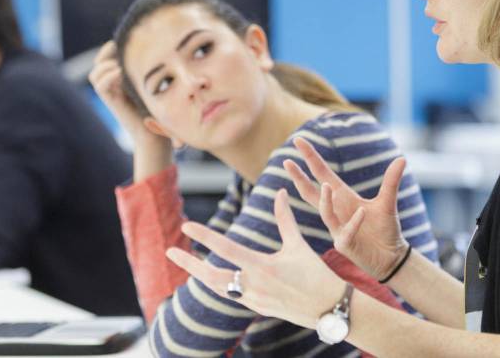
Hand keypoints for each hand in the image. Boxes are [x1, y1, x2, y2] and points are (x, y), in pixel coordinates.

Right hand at [88, 41, 169, 149]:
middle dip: (109, 52)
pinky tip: (122, 73)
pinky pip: (100, 85)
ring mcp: (110, 93)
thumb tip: (156, 42)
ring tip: (122, 64)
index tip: (131, 40)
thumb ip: (148, 65)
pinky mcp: (111, 102)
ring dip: (106, 64)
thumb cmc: (161, 107)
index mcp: (121, 76)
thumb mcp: (154, 80)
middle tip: (123, 48)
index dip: (114, 46)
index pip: (109, 54)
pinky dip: (109, 77)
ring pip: (95, 73)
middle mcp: (112, 84)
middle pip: (99, 61)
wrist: (155, 133)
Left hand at [166, 189, 346, 329]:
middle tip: (170, 250)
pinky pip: (231, 295)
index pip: (226, 248)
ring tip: (186, 262)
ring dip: (200, 275)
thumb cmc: (316, 273)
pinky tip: (211, 276)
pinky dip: (219, 284)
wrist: (330, 308)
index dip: (204, 236)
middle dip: (189, 264)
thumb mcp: (299, 244)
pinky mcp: (257, 308)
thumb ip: (285, 218)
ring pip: (217, 287)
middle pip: (211, 276)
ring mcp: (253, 300)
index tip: (187, 226)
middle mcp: (254, 285)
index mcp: (263, 266)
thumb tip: (280, 191)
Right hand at [284, 137, 409, 280]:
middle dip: (299, 177)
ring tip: (326, 185)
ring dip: (325, 199)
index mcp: (342, 197)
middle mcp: (336, 211)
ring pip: (325, 213)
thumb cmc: (385, 229)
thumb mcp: (387, 202)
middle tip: (286, 161)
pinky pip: (346, 232)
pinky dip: (354, 222)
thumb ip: (391, 181)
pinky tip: (362, 212)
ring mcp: (337, 228)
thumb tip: (402, 158)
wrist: (391, 257)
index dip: (310, 157)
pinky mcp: (345, 245)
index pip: (321, 173)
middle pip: (311, 192)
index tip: (298, 140)